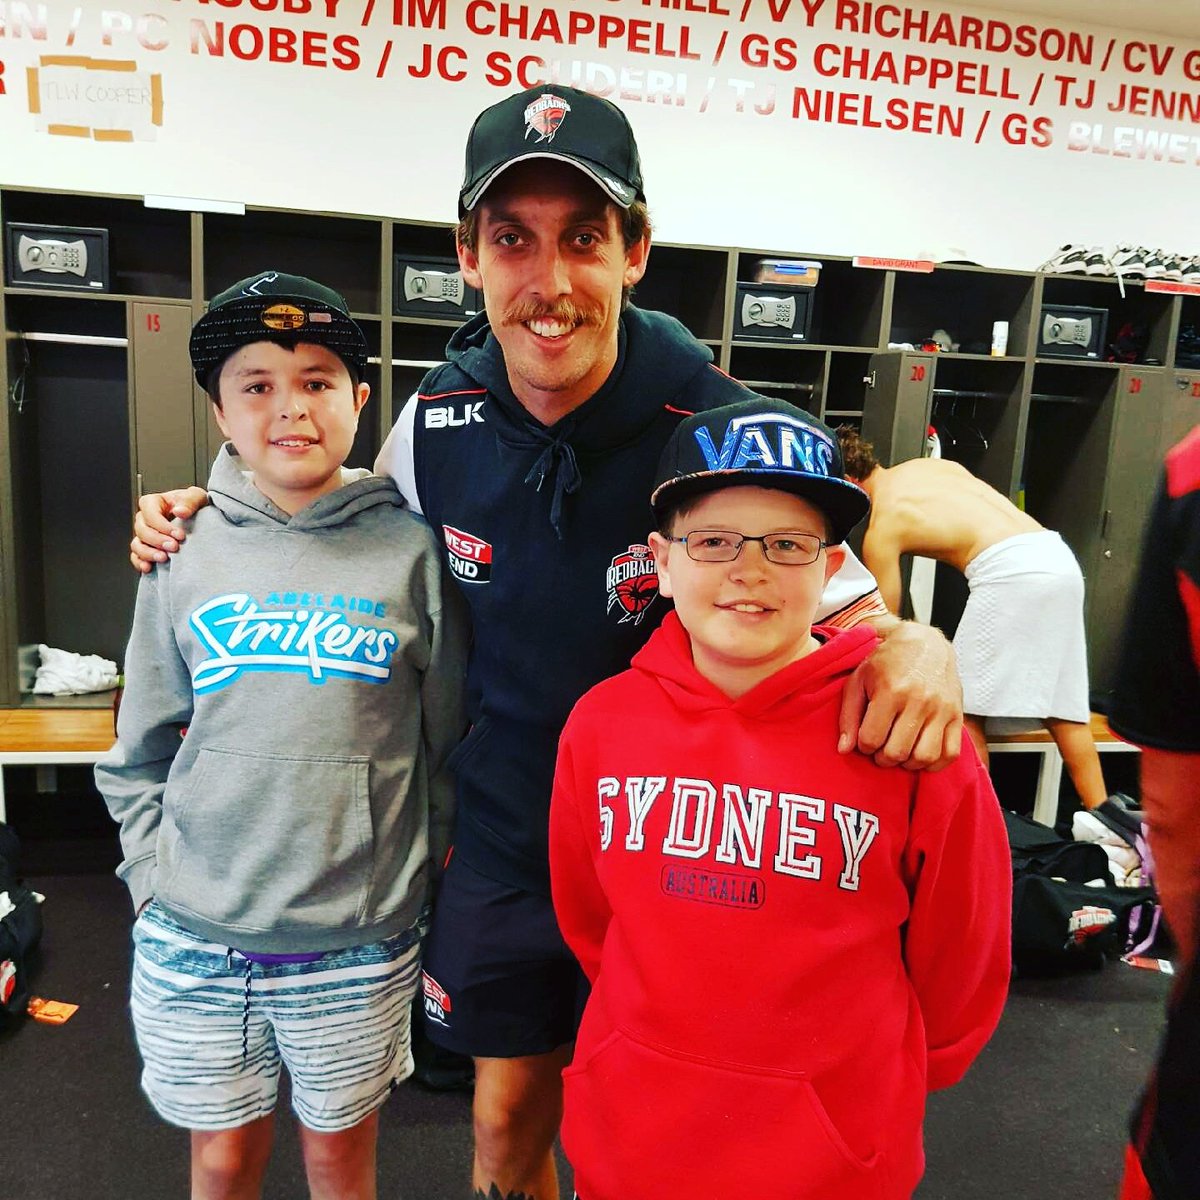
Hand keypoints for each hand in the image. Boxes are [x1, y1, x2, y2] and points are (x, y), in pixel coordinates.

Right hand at [129, 487, 208, 572]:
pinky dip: (140, 563)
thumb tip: (180, 511)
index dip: (162, 525)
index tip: (179, 535)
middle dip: (157, 540)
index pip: (150, 514)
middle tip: (174, 547)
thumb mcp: (196, 497)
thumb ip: (189, 502)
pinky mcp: (146, 548)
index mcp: (153, 503)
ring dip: (148, 553)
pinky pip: (136, 557)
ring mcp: (144, 535)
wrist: (199, 518)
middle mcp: (145, 519)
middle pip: (142, 530)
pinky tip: (149, 567)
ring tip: (164, 558)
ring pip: (137, 545)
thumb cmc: (193, 505)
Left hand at [838, 622, 963, 770]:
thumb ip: (848, 715)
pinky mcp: (957, 715)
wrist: (925, 643)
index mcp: (891, 691)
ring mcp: (941, 709)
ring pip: (924, 757)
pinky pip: (950, 754)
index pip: (871, 739)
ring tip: (900, 751)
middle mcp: (919, 701)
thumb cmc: (886, 662)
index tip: (865, 739)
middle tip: (880, 748)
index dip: (864, 746)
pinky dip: (934, 763)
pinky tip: (920, 753)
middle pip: (897, 752)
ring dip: (907, 763)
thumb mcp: (858, 680)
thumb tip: (844, 749)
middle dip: (883, 758)